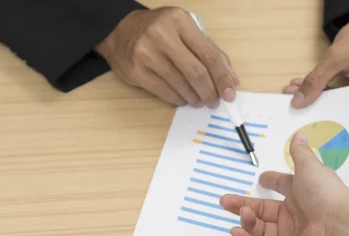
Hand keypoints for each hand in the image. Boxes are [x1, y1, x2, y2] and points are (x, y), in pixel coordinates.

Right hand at [95, 7, 238, 106]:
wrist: (118, 31)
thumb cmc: (157, 31)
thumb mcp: (184, 30)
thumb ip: (208, 50)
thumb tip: (230, 79)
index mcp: (179, 21)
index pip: (209, 54)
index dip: (222, 77)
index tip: (230, 93)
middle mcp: (162, 35)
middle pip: (196, 72)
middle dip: (210, 92)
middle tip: (214, 101)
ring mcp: (146, 54)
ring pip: (181, 85)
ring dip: (195, 97)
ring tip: (199, 100)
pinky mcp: (136, 71)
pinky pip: (165, 92)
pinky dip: (179, 99)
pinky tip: (183, 98)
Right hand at [220, 133, 348, 235]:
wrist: (338, 223)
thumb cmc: (323, 192)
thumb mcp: (308, 166)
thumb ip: (299, 152)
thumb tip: (299, 134)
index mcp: (300, 196)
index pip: (282, 189)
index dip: (271, 182)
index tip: (260, 179)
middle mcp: (294, 217)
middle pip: (263, 213)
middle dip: (243, 207)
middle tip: (225, 201)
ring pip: (260, 232)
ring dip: (247, 223)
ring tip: (242, 214)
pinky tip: (238, 232)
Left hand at [285, 1, 348, 108]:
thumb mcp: (336, 58)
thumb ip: (316, 80)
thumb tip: (299, 101)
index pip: (344, 112)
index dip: (320, 113)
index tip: (300, 111)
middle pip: (342, 108)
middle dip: (317, 103)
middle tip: (295, 101)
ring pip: (341, 99)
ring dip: (320, 93)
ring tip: (298, 91)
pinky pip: (344, 90)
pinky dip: (328, 86)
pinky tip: (310, 85)